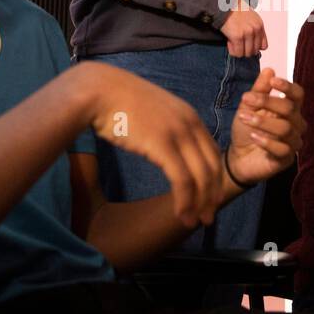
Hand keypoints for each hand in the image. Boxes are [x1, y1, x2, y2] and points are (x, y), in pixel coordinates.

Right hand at [74, 62, 222, 229]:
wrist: (99, 90)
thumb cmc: (118, 103)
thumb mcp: (152, 111)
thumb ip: (164, 126)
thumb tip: (161, 143)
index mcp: (190, 115)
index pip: (213, 152)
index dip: (214, 178)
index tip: (210, 198)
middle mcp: (190, 123)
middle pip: (212, 166)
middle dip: (212, 196)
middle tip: (207, 218)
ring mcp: (178, 133)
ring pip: (201, 177)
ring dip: (199, 204)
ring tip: (193, 222)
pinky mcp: (163, 145)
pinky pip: (182, 180)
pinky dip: (184, 201)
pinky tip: (179, 214)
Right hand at [220, 0, 267, 57]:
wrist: (225, 5)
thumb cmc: (236, 10)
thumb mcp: (251, 18)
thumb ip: (255, 30)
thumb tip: (254, 45)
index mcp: (260, 26)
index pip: (263, 46)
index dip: (254, 47)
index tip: (247, 45)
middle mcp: (255, 30)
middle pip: (254, 51)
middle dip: (245, 50)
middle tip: (238, 43)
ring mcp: (247, 34)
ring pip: (246, 54)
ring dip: (238, 51)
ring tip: (233, 42)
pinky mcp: (237, 37)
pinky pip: (237, 53)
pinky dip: (232, 50)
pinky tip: (229, 42)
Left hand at [227, 68, 305, 186]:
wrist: (237, 158)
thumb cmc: (246, 130)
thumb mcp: (248, 107)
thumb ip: (259, 90)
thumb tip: (269, 70)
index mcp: (290, 109)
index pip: (298, 95)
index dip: (288, 87)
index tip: (273, 81)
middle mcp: (296, 125)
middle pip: (290, 109)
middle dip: (267, 102)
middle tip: (246, 100)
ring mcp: (293, 143)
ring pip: (286, 128)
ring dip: (263, 122)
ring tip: (244, 118)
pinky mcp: (286, 159)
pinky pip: (282, 149)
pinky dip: (267, 141)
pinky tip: (253, 137)